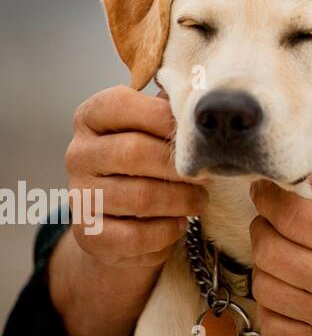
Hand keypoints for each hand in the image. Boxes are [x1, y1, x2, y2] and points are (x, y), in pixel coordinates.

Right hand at [66, 84, 208, 267]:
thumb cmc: (150, 162)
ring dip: (181, 201)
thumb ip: (169, 111)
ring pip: (140, 197)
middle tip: (208, 175)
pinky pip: (134, 235)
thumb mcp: (155, 129)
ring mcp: (79, 196)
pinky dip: (166, 231)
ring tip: (199, 200)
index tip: (196, 133)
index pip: (119, 105)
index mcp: (92, 118)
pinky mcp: (88, 234)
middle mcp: (79, 154)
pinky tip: (178, 224)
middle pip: (134, 153)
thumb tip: (202, 99)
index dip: (163, 117)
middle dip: (181, 167)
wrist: (126, 220)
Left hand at [247, 167, 311, 335]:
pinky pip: (272, 325)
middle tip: (270, 218)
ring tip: (280, 251)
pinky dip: (268, 303)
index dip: (270, 198)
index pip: (294, 218)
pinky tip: (284, 287)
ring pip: (266, 288)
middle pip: (272, 252)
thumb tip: (310, 173)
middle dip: (262, 226)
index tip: (264, 190)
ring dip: (264, 263)